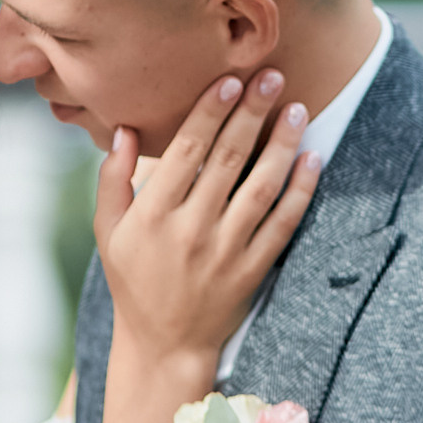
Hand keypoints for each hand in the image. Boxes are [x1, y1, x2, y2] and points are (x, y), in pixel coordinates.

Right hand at [96, 66, 319, 379]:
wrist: (164, 345)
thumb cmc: (133, 280)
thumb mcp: (109, 231)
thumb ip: (112, 178)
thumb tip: (124, 128)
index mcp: (152, 215)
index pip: (186, 152)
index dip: (209, 113)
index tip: (230, 81)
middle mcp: (190, 229)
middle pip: (228, 160)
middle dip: (252, 114)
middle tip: (273, 77)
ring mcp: (225, 250)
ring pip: (260, 187)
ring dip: (281, 145)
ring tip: (297, 108)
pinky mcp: (252, 269)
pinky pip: (283, 224)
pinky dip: (301, 191)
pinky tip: (313, 160)